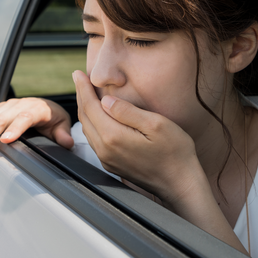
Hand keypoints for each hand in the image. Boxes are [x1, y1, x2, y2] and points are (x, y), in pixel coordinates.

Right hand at [0, 98, 73, 162]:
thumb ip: (63, 134)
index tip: (6, 141)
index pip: (24, 116)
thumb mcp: (62, 125)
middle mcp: (18, 104)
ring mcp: (5, 106)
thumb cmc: (54, 119)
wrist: (46, 107)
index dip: (15, 127)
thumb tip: (67, 143)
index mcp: (36, 107)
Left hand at [73, 70, 202, 204]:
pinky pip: (94, 140)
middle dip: (81, 96)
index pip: (90, 106)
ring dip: (85, 110)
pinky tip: (97, 115)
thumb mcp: (156, 124)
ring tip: (86, 94)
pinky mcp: (112, 165)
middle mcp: (105, 150)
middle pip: (85, 118)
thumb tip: (106, 101)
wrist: (179, 184)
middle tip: (78, 78)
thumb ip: (128, 111)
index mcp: (113, 137)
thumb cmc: (174, 152)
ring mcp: (107, 159)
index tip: (78, 73)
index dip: (83, 88)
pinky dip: (91, 123)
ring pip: (87, 129)